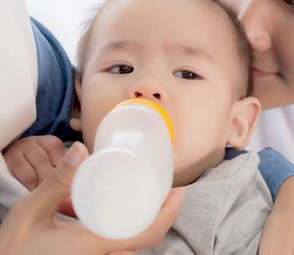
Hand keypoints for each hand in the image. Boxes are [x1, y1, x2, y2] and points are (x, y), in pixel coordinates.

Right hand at [0, 142, 183, 254]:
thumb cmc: (12, 248)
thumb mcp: (32, 211)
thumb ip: (57, 180)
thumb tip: (80, 148)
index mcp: (96, 245)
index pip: (148, 233)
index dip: (169, 212)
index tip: (179, 191)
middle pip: (146, 239)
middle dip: (162, 215)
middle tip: (166, 189)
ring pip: (132, 245)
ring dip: (145, 224)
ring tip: (149, 196)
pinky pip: (117, 249)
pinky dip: (127, 232)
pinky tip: (119, 215)